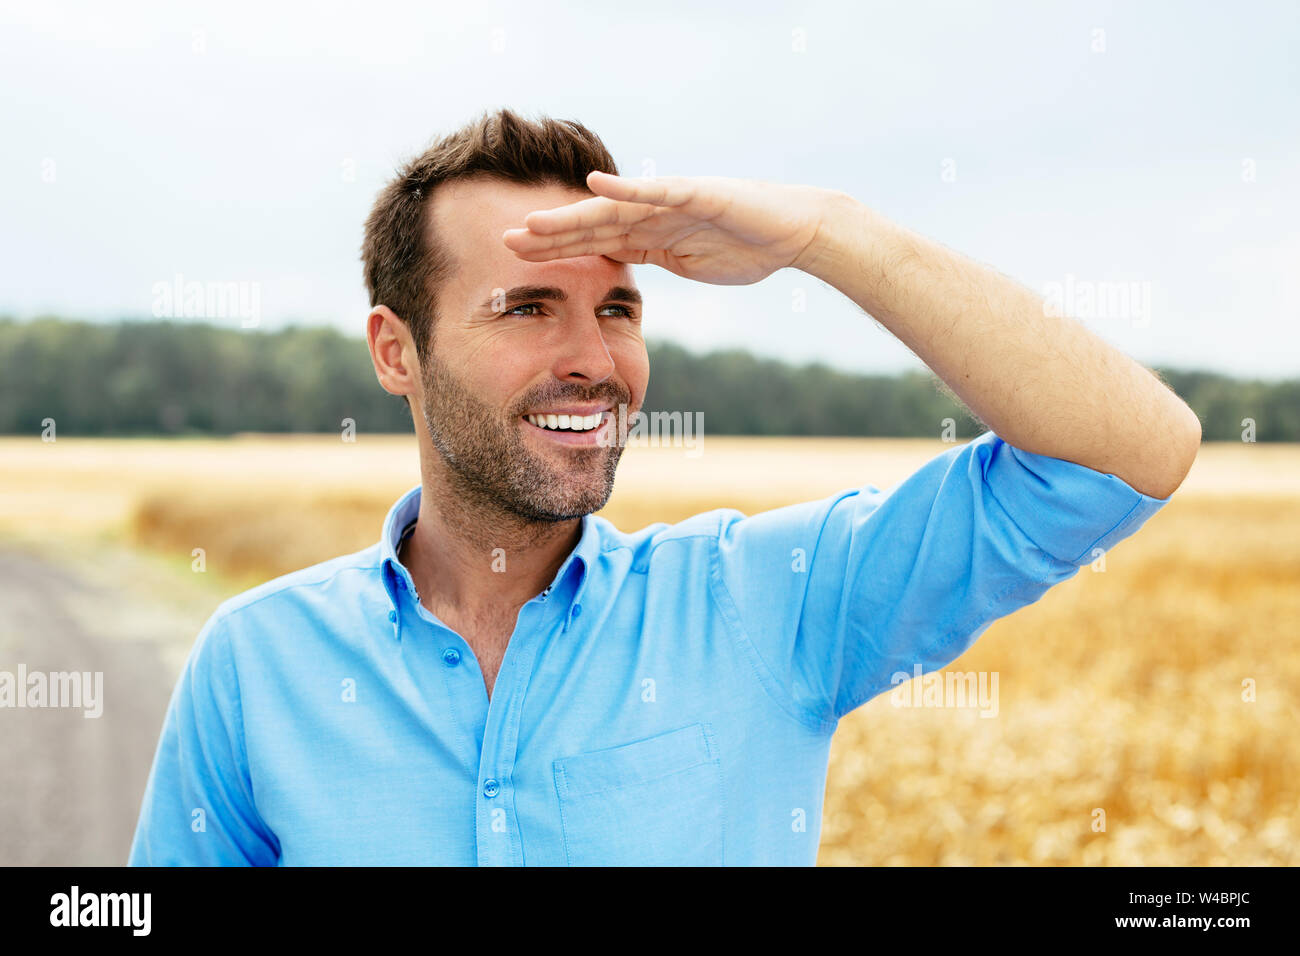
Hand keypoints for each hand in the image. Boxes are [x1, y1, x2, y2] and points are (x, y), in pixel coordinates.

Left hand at [502, 171, 837, 284]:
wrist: (796, 231)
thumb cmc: (748, 248)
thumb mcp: (689, 263)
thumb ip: (656, 260)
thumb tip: (624, 273)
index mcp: (650, 235)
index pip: (594, 243)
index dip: (556, 249)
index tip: (517, 257)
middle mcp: (653, 214)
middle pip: (592, 226)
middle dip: (549, 235)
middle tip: (504, 240)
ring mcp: (673, 202)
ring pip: (613, 210)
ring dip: (571, 217)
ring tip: (532, 222)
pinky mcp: (698, 194)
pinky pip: (657, 193)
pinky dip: (626, 190)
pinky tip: (594, 187)